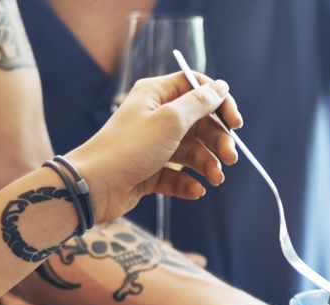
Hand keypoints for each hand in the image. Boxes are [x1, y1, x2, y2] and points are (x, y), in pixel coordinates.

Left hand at [66, 72, 242, 223]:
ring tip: (214, 180)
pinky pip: (179, 175)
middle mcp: (156, 117)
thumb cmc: (129, 148)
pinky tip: (196, 190)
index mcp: (156, 95)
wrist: (94, 186)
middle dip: (218, 141)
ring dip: (208, 165)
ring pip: (193, 151)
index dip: (220, 103)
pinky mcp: (152, 170)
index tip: (236, 124)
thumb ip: (199, 103)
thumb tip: (221, 87)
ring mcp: (154, 145)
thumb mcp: (170, 120)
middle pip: (201, 123)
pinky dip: (190, 183)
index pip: (197, 88)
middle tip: (230, 159)